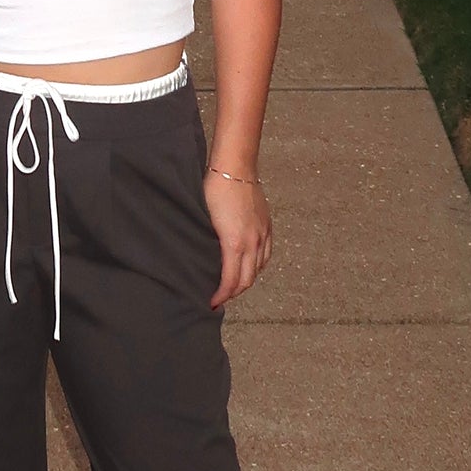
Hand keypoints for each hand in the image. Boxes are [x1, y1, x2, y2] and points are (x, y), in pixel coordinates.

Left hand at [203, 172, 271, 308]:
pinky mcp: (267, 226)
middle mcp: (252, 242)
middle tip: (220, 299)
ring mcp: (262, 234)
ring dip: (246, 281)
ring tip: (232, 286)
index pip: (230, 281)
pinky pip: (266, 255)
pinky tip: (250, 267)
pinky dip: (258, 266)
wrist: (235, 167)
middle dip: (233, 293)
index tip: (211, 303)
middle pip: (246, 280)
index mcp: (235, 244)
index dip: (221, 296)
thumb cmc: (214, 190)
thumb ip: (209, 245)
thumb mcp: (205, 222)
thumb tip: (204, 263)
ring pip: (258, 269)